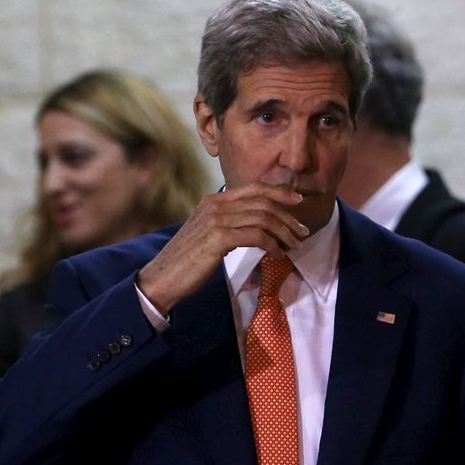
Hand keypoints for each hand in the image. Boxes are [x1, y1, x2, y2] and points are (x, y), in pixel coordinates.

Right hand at [137, 182, 308, 313]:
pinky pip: (256, 236)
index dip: (279, 192)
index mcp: (213, 200)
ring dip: (284, 233)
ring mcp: (216, 220)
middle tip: (302, 232)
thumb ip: (228, 222)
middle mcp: (215, 205)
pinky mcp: (218, 238)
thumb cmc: (188, 260)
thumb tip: (257, 224)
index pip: (254, 187)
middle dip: (288, 216)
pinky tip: (277, 255)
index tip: (298, 201)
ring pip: (263, 218)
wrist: (163, 277)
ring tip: (293, 246)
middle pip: (263, 202)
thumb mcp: (208, 233)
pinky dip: (272, 245)